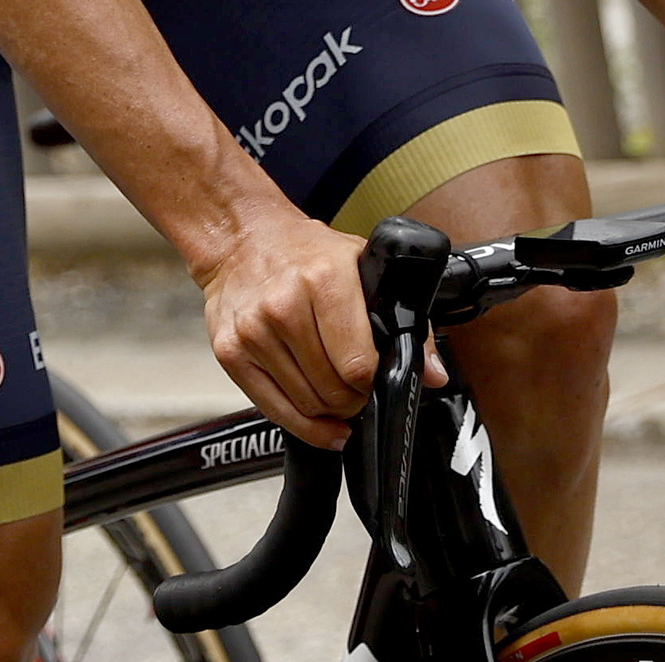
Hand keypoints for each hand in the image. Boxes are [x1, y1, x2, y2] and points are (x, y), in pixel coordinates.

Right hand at [195, 201, 437, 448]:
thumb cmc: (305, 253)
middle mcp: (284, 306)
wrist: (241, 239)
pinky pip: (273, 409)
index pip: (359, 365)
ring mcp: (254, 331)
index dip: (376, 383)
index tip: (377, 378)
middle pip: (333, 390)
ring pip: (307, 404)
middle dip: (355, 399)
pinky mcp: (230, 352)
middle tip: (359, 389)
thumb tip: (433, 373)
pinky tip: (320, 420)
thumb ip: (407, 321)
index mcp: (323, 280)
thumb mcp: (363, 266)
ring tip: (336, 394)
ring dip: (330, 410)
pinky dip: (303, 425)